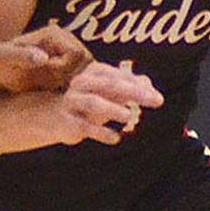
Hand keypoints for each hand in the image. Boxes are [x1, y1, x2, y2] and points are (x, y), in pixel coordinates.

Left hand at [0, 24, 90, 91]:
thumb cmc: (0, 64)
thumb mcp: (7, 61)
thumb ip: (24, 57)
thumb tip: (43, 58)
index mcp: (54, 34)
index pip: (76, 54)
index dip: (67, 71)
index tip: (49, 81)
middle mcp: (66, 38)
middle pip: (86, 63)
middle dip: (72, 78)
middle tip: (51, 87)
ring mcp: (70, 49)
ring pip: (87, 71)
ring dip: (73, 84)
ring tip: (52, 89)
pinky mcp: (71, 61)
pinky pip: (83, 75)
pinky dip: (74, 86)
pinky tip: (58, 91)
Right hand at [48, 60, 163, 145]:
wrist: (52, 117)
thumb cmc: (86, 102)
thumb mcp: (109, 94)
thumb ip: (130, 88)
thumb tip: (150, 86)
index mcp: (94, 72)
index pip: (119, 76)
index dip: (139, 85)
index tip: (157, 97)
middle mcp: (82, 83)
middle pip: (110, 84)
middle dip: (134, 92)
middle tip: (155, 101)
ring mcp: (72, 102)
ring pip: (94, 103)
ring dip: (113, 109)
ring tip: (129, 116)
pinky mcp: (67, 122)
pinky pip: (85, 127)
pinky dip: (101, 133)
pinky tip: (116, 138)